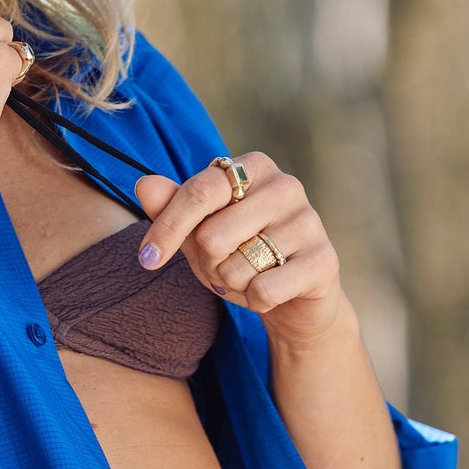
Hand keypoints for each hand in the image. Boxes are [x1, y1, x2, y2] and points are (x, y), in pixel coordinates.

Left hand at [134, 152, 344, 346]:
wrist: (294, 295)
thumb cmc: (240, 252)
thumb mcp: (198, 230)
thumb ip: (171, 206)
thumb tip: (144, 185)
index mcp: (252, 167)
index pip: (198, 192)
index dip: (167, 228)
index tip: (146, 259)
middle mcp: (285, 185)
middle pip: (212, 235)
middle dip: (207, 262)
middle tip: (225, 264)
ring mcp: (309, 221)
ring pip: (235, 266)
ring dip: (231, 283)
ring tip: (250, 275)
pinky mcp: (324, 260)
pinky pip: (264, 290)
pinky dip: (255, 300)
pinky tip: (271, 291)